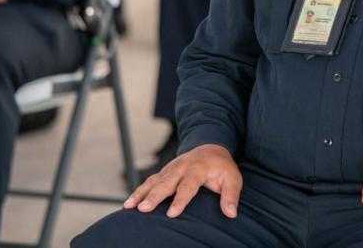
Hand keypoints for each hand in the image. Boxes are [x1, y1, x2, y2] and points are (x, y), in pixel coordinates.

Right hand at [124, 144, 241, 219]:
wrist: (210, 148)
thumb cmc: (222, 167)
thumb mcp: (233, 178)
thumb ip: (231, 195)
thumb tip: (231, 214)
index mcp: (198, 168)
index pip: (188, 185)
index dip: (180, 200)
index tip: (171, 214)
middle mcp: (182, 167)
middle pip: (166, 182)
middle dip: (154, 196)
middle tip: (143, 209)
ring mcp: (171, 168)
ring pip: (154, 180)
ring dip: (141, 193)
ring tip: (129, 207)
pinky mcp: (164, 172)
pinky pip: (150, 181)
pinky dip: (139, 191)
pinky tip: (129, 203)